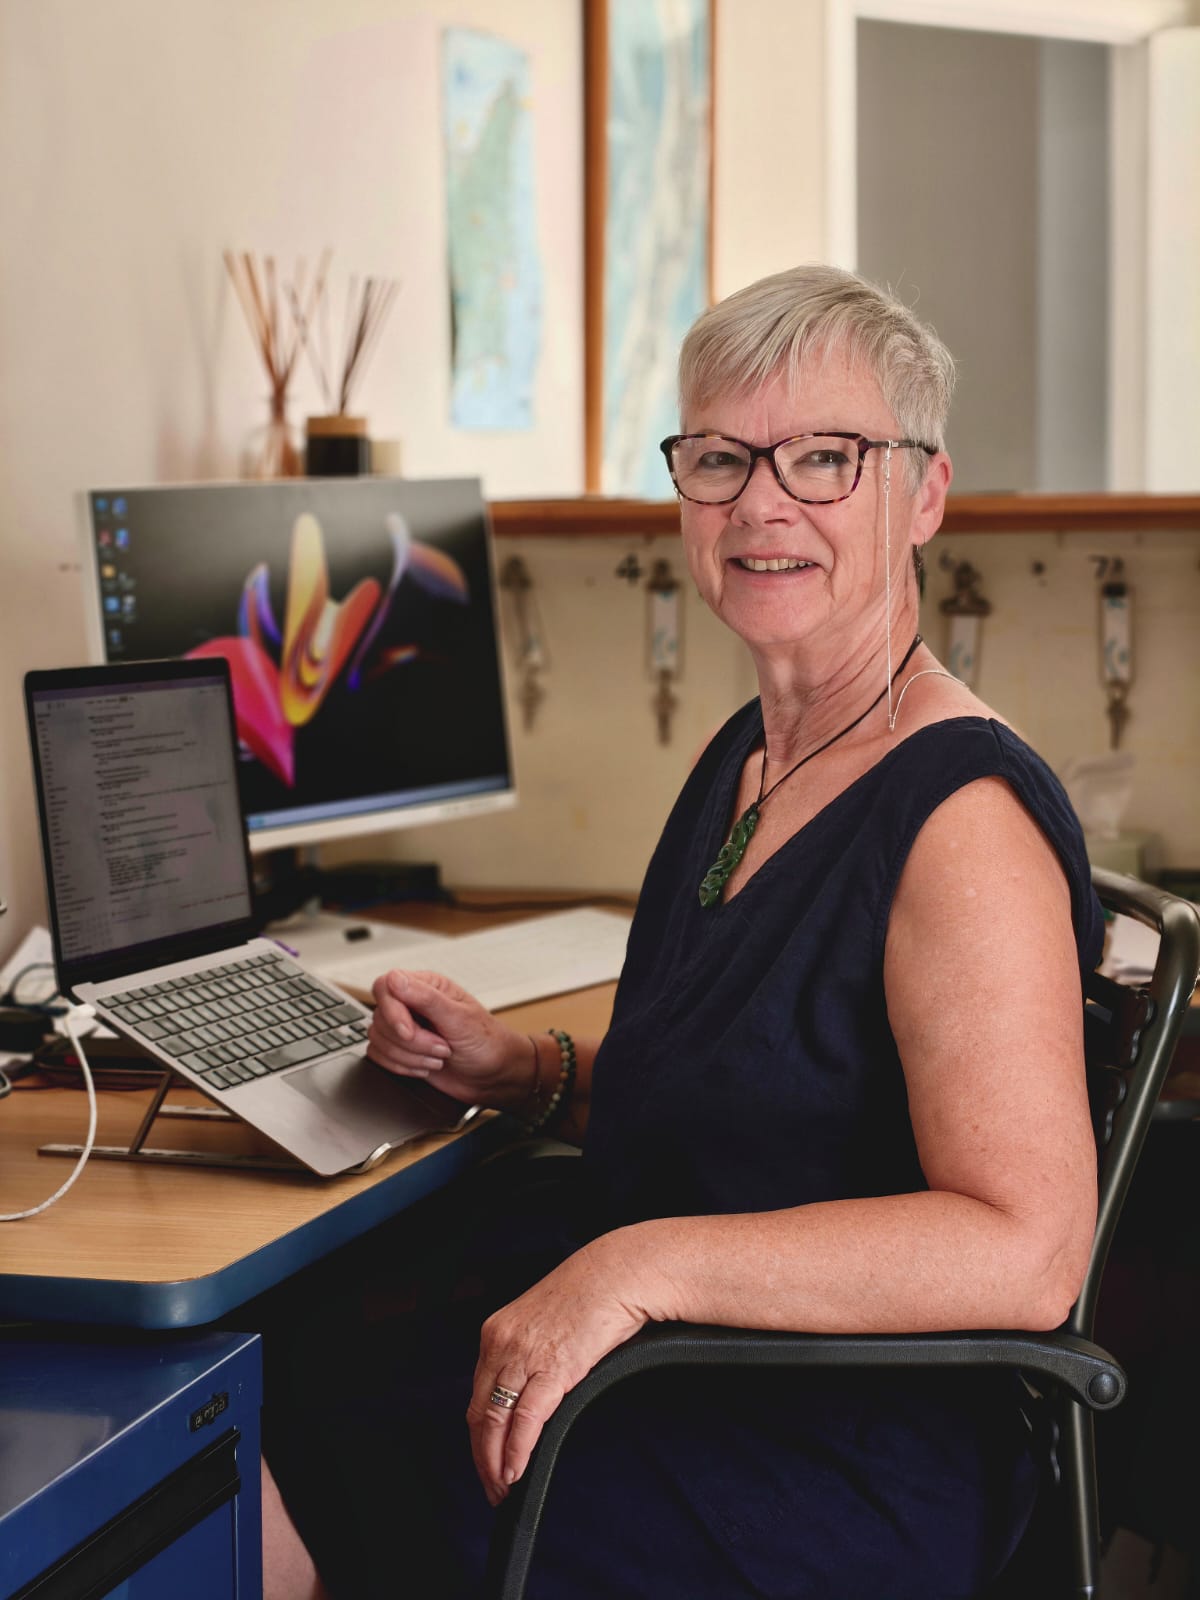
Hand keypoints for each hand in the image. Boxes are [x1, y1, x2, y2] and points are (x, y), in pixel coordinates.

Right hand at [367, 969, 529, 1108]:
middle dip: (411, 1042)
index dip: (392, 1012)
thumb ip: (426, 998)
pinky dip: (401, 1067)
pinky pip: (378, 1056)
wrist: (494, 1076)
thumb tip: (395, 979)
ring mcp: (406, 1028)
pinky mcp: (401, 1050)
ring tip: (439, 1057)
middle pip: (380, 1018)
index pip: (386, 987)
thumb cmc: (487, 1043)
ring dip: (410, 1057)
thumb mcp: (460, 1019)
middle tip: (441, 1046)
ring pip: (378, 1039)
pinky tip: (426, 1067)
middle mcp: (412, 1005)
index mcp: (427, 987)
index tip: (409, 1032)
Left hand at [466, 1230, 652, 1505]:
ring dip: (496, 1462)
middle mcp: (501, 1342)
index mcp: (497, 1332)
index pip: (478, 1395)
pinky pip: (525, 1420)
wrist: (620, 1272)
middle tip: (492, 1487)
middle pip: (480, 1413)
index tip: (485, 1460)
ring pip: (496, 1421)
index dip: (479, 1435)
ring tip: (503, 1488)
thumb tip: (528, 1396)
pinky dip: (518, 1450)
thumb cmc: (591, 1296)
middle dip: (482, 1457)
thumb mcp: (545, 1323)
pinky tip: (517, 1470)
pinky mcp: (552, 1368)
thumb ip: (529, 1355)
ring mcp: (524, 1355)